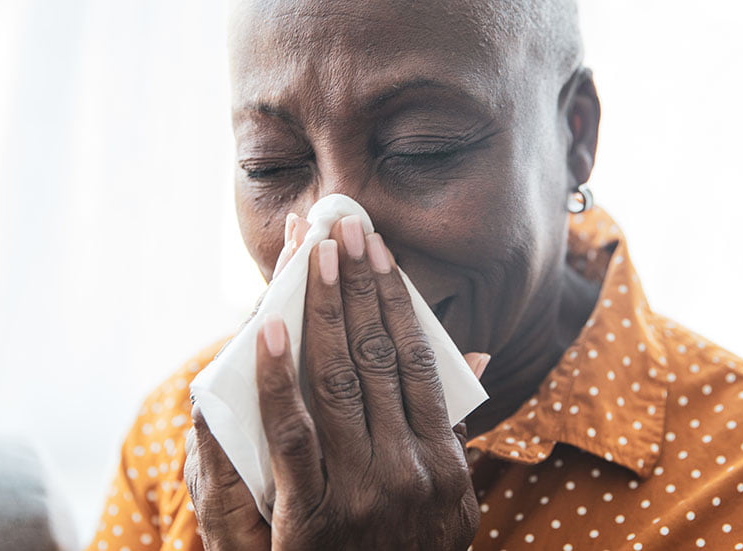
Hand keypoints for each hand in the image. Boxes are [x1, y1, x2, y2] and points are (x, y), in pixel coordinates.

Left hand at [185, 214, 489, 550]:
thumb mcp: (451, 502)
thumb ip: (454, 430)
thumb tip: (474, 355)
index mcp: (445, 460)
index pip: (420, 360)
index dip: (395, 299)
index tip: (377, 249)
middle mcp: (410, 468)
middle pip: (379, 357)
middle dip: (357, 286)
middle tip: (343, 227)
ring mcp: (361, 490)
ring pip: (338, 381)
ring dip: (321, 311)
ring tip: (311, 254)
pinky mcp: (311, 515)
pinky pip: (292, 433)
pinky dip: (278, 377)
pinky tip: (269, 329)